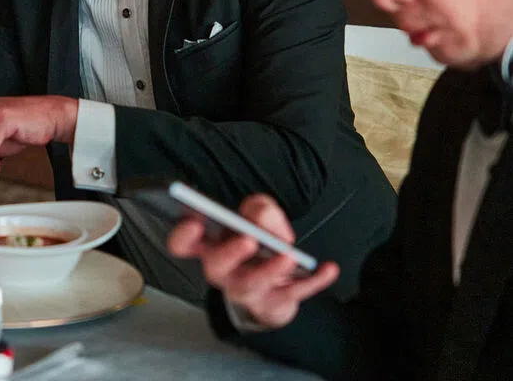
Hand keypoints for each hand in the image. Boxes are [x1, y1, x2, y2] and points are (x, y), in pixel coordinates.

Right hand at [167, 194, 340, 328]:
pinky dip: (314, 281)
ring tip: (288, 255)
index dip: (183, 235)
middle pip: (216, 266)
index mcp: (209, 247)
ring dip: (270, 270)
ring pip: (253, 284)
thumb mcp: (256, 218)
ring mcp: (247, 290)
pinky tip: (329, 269)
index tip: (194, 220)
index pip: (183, 244)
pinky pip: (295, 293)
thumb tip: (262, 219)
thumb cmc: (257, 246)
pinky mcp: (276, 302)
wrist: (272, 289)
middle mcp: (223, 271)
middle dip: (230, 252)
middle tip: (247, 239)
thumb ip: (259, 209)